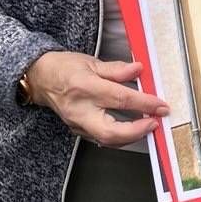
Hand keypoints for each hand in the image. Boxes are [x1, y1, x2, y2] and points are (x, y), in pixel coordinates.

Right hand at [25, 51, 168, 147]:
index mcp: (85, 87)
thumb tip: (138, 70)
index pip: (120, 98)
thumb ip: (116, 69)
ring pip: (107, 140)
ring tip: (147, 125)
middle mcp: (80, 110)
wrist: (39, 78)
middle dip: (137, 131)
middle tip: (154, 123)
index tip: (161, 105)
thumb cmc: (63, 67)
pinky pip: (101, 138)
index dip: (145, 103)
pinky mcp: (77, 130)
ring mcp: (77, 123)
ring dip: (131, 136)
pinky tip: (131, 129)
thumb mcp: (90, 61)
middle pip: (111, 132)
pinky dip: (119, 136)